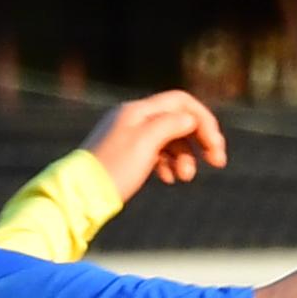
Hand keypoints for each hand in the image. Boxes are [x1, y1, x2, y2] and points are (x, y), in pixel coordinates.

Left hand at [83, 90, 223, 200]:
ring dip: (185, 156)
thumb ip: (172, 124)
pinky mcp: (124, 155)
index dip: (203, 120)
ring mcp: (128, 136)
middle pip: (177, 120)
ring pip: (168, 139)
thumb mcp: (147, 142)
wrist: (79, 195)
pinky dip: (168, 163)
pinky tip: (169, 178)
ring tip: (184, 178)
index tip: (216, 146)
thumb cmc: (112, 169)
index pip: (181, 102)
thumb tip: (190, 119)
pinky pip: (155, 152)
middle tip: (217, 162)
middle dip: (199, 139)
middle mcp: (133, 118)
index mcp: (138, 110)